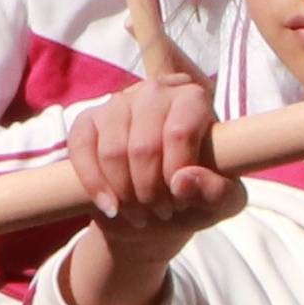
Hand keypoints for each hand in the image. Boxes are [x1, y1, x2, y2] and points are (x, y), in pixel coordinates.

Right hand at [52, 71, 236, 304]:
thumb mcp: (222, 203)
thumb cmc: (195, 198)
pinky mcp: (87, 121)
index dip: (175, 173)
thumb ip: (218, 193)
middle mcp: (155, 91)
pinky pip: (81, 149)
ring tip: (140, 213)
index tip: (180, 201)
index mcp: (193, 99)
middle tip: (160, 211)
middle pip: (144, 146)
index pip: (179, 132)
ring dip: (125, 193)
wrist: (153, 211)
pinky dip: (94, 185)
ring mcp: (118, 103)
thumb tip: (183, 181)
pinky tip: (110, 207)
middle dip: (150, 191)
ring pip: (113, 151)